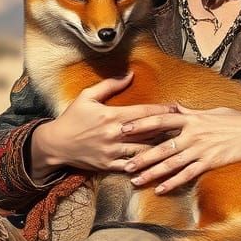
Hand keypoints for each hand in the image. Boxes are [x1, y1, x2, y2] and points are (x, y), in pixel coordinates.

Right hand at [30, 73, 179, 179]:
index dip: (161, 110)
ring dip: (160, 148)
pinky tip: (158, 164)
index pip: (142, 113)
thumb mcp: (87, 96)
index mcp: (110, 116)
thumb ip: (109, 85)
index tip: (176, 108)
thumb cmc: (72, 118)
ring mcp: (111, 152)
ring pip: (142, 151)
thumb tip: (130, 74)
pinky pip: (130, 166)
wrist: (55, 144)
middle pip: (147, 132)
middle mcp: (113, 134)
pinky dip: (145, 165)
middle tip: (184, 126)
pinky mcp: (108, 165)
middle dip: (167, 128)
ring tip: (177, 145)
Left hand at [121, 105, 240, 193]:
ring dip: (151, 173)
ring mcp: (201, 149)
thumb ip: (190, 113)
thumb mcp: (212, 112)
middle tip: (122, 163)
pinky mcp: (210, 163)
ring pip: (170, 163)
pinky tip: (160, 190)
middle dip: (140, 155)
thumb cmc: (238, 121)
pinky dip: (173, 183)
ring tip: (135, 180)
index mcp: (192, 118)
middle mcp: (193, 133)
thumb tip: (173, 109)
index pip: (160, 119)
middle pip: (160, 145)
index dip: (140, 123)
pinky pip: (188, 175)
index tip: (123, 127)